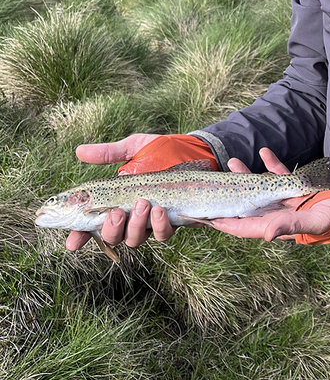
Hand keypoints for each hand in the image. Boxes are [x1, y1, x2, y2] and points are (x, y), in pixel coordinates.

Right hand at [65, 133, 175, 253]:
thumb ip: (109, 153)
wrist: (196, 150)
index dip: (80, 236)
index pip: (92, 224)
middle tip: (118, 212)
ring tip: (143, 203)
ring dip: (135, 226)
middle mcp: (132, 214)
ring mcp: (152, 220)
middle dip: (111, 229)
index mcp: (118, 199)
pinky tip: (160, 209)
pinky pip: (163, 234)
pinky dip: (159, 225)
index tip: (72, 242)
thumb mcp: (135, 148)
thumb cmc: (163, 149)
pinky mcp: (174, 221)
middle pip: (112, 236)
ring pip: (135, 239)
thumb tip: (79, 151)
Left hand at [209, 147, 329, 241]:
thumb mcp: (313, 223)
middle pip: (246, 205)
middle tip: (213, 184)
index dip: (224, 222)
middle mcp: (278, 214)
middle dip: (229, 195)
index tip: (204, 216)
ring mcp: (286, 201)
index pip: (243, 226)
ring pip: (259, 188)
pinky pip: (279, 175)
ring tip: (232, 162)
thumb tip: (266, 235)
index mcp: (277, 225)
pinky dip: (271, 164)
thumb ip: (290, 226)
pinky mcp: (298, 188)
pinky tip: (263, 151)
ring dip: (246, 176)